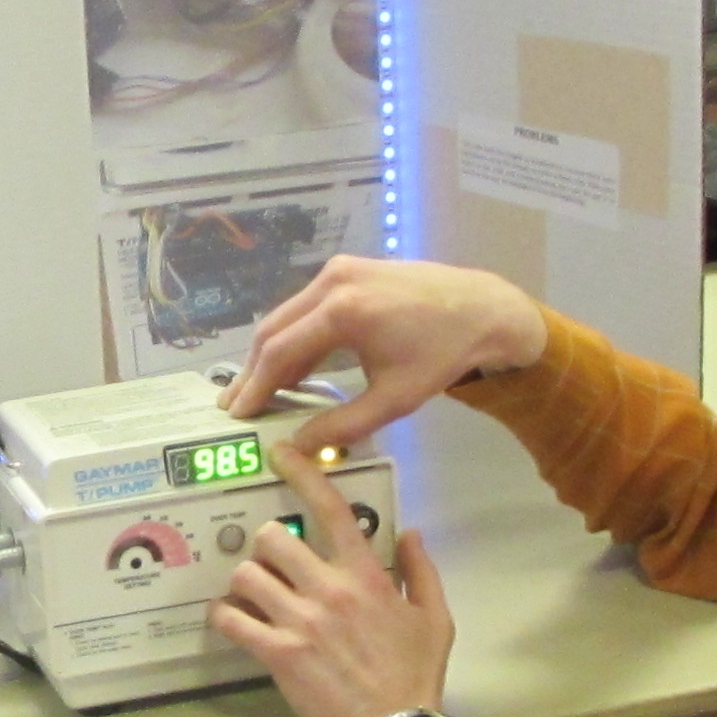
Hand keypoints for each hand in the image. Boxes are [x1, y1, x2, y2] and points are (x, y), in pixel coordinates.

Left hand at [213, 450, 455, 716]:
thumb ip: (421, 570)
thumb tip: (410, 534)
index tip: (281, 455)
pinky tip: (233, 621)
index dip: (303, 474)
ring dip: (244, 583)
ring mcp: (299, 621)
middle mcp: (329, 589)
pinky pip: (231, 620)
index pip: (332, 510)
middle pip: (272, 537)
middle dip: (266, 546)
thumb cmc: (416, 673)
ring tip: (252, 597)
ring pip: (246, 574)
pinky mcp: (277, 653)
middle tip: (272, 565)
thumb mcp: (435, 618)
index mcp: (366, 575)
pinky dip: (225, 617)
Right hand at [223, 255, 546, 445]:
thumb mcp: (395, 398)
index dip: (255, 386)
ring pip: (286, 316)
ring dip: (270, 353)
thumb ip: (343, 424)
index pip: (280, 351)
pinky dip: (293, 336)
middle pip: (273, 329)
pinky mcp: (346, 269)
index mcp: (343, 310)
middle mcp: (333, 281)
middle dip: (252, 370)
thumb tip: (299, 446)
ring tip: (255, 389)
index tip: (238, 415)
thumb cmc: (441, 354)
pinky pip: (305, 306)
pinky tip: (289, 366)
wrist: (481, 308)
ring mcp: (339, 270)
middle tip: (234, 405)